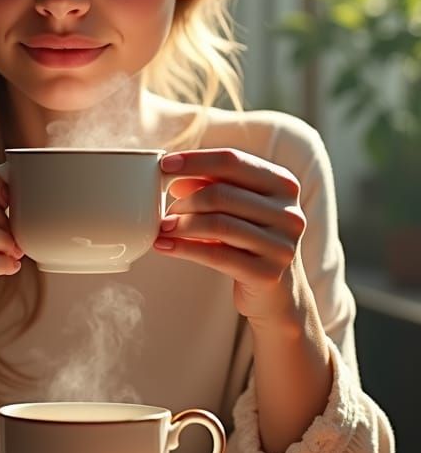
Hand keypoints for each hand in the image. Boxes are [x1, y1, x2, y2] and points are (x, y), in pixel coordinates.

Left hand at [155, 149, 307, 326]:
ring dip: (182, 225)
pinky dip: (184, 248)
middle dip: (186, 201)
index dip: (195, 161)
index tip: (165, 165)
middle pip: (222, 194)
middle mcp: (289, 212)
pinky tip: (165, 246)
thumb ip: (212, 183)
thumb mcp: (237, 206)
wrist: (277, 291)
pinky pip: (217, 255)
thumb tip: (173, 171)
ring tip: (163, 228)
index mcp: (283, 184)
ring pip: (218, 224)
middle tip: (166, 211)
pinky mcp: (268, 273)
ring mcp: (281, 244)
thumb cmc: (249, 239)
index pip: (233, 160)